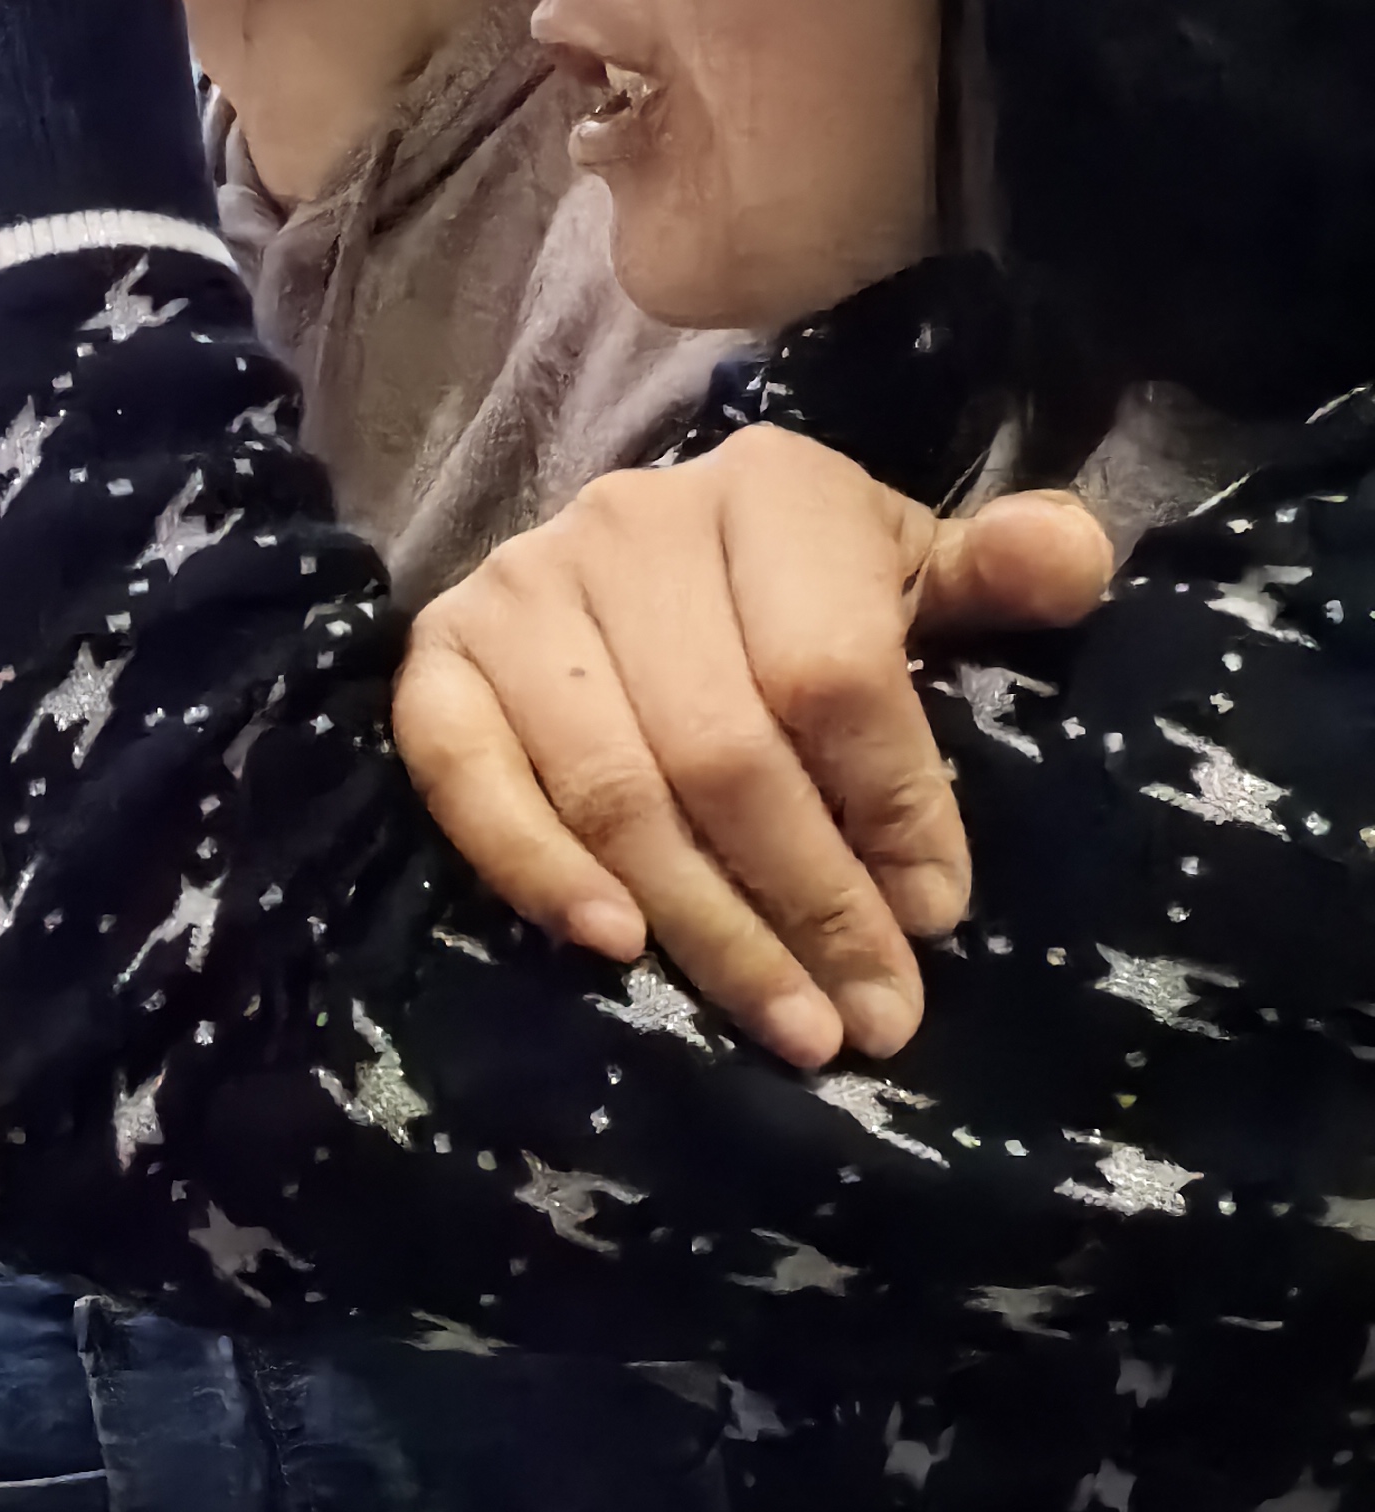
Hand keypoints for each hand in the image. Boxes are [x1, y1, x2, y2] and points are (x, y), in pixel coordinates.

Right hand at [391, 425, 1112, 1068]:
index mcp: (769, 488)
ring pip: (614, 787)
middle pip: (724, 748)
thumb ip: (1000, 574)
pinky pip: (465, 775)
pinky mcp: (437, 657)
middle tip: (867, 1016)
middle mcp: (631, 522)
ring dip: (702, 925)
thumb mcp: (907, 573)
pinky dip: (533, 868)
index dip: (890, 808)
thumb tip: (1073, 559)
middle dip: (808, 902)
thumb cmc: (799, 595)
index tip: (935, 918)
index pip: (832, 672)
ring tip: (785, 1023)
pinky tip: (614, 947)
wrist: (634, 575)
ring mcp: (520, 587)